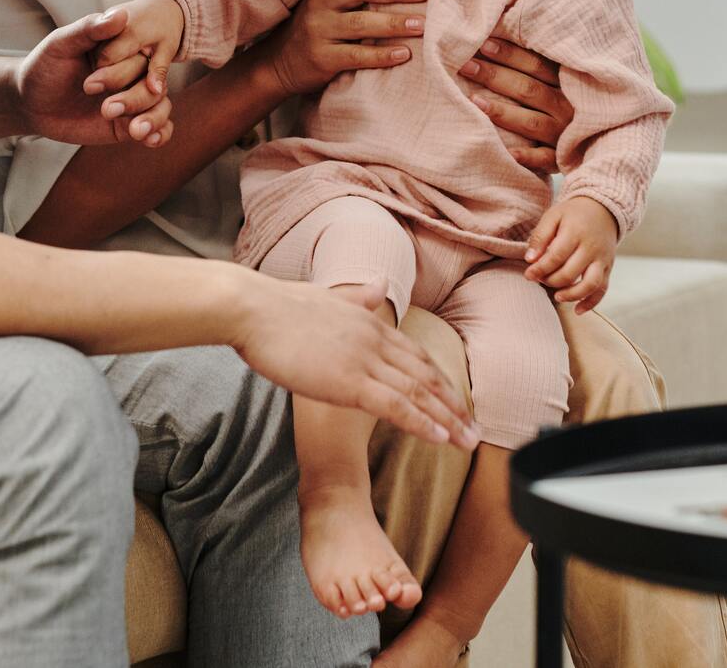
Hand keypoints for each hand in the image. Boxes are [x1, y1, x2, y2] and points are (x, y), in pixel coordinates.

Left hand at [16, 11, 173, 147]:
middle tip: (106, 109)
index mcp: (120, 49)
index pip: (140, 56)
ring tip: (135, 130)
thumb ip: (90, 29)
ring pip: (160, 105)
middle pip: (154, 84)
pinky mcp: (127, 123)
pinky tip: (149, 140)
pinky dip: (160, 133)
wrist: (30, 102)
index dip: (125, 70)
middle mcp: (130, 72)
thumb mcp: (61, 44)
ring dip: (153, 118)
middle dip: (134, 99)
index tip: (94, 84)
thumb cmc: (44, 67)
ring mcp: (131, 98)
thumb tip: (122, 14)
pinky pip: (156, 127)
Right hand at [232, 274, 479, 448]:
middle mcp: (374, 339)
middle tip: (475, 429)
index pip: (416, 355)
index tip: (456, 401)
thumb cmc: (277, 307)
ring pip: (418, 394)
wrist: (251, 309)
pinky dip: (421, 423)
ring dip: (447, 420)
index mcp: (369, 322)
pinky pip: (395, 407)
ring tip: (468, 441)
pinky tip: (440, 438)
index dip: (439, 380)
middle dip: (453, 405)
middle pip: (426, 376)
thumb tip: (381, 284)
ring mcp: (364, 360)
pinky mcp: (349, 382)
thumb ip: (358, 298)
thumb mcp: (326, 298)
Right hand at [252, 0, 427, 97]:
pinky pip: (356, 56)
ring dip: (393, 22)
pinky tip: (403, 53)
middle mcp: (318, 4)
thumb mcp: (325, 2)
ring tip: (421, 24)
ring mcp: (318, 31)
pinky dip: (381, 55)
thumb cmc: (316, 28)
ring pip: (359, 23)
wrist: (279, 64)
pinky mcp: (322, 59)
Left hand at [460, 36, 575, 171]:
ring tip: (474, 101)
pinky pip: (544, 159)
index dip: (510, 54)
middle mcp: (567, 107)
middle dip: (495, 76)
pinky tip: (506, 151)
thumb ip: (541, 62)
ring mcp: (565, 133)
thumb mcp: (564, 78)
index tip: (483, 44)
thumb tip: (502, 32)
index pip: (537, 65)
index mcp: (568, 82)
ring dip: (503, 112)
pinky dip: (527, 156)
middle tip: (466, 66)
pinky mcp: (562, 157)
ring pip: (531, 123)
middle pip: (529, 89)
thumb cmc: (570, 100)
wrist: (604, 140)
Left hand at [523, 196, 616, 313]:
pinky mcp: (609, 268)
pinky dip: (591, 302)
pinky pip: (603, 289)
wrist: (603, 209)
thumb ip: (540, 236)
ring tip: (557, 296)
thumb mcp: (553, 216)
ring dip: (572, 295)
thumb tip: (530, 259)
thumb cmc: (572, 215)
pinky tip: (577, 310)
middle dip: (551, 281)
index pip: (556, 256)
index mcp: (576, 232)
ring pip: (590, 284)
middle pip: (571, 272)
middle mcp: (591, 247)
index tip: (528, 275)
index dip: (540, 268)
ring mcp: (602, 259)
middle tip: (539, 280)